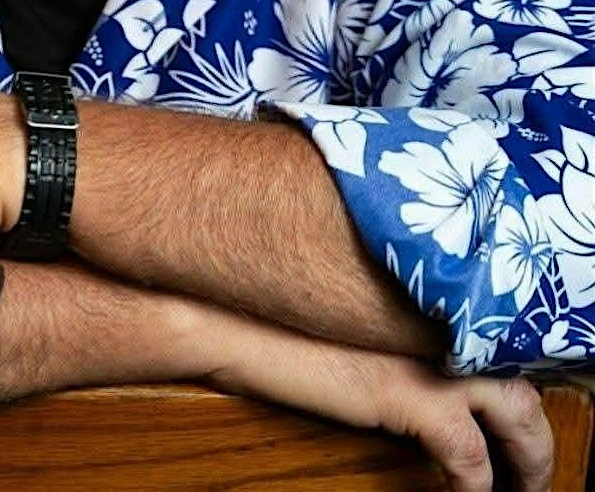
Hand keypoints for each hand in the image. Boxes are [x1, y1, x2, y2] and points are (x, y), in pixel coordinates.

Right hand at [204, 324, 552, 491]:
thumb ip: (393, 335)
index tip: (516, 415)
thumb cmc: (280, 318)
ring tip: (524, 490)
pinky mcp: (408, 394)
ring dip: (530, 457)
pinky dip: (477, 486)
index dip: (516, 376)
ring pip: (520, 412)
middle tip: (532, 468)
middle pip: (521, 373)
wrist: (239, 319)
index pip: (498, 337)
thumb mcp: (352, 319)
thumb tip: (420, 366)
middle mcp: (438, 320)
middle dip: (535, 429)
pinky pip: (469, 456)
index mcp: (426, 299)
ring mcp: (428, 355)